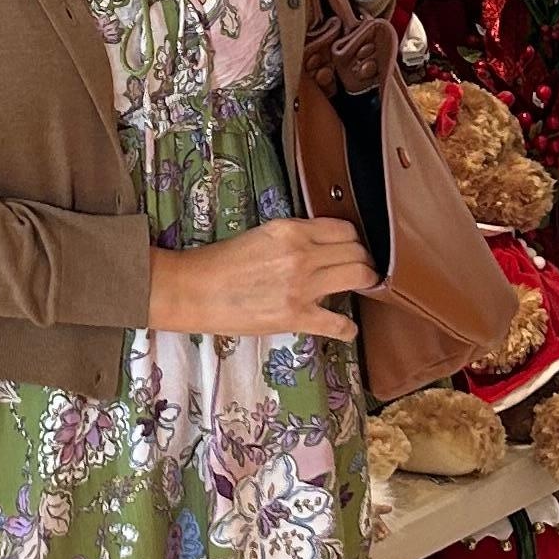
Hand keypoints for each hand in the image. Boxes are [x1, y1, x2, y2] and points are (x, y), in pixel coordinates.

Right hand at [150, 217, 379, 340]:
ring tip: (360, 288)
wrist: (194, 290)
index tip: (353, 248)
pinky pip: (338, 324)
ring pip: (358, 277)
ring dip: (365, 282)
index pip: (345, 229)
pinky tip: (346, 328)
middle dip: (364, 260)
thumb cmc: (221, 262)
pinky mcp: (295, 317)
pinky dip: (347, 329)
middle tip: (361, 268)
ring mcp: (301, 286)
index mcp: (291, 229)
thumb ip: (296, 236)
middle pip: (357, 252)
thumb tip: (323, 245)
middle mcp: (301, 254)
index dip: (354, 240)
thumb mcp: (263, 235)